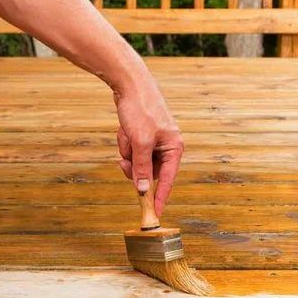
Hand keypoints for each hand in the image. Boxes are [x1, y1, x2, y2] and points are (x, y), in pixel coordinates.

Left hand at [113, 77, 183, 218]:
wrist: (130, 83)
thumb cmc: (140, 110)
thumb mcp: (140, 142)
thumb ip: (142, 168)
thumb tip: (142, 191)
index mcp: (174, 147)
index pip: (167, 180)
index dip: (160, 197)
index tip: (154, 214)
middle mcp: (167, 146)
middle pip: (148, 172)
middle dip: (134, 165)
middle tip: (124, 160)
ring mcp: (155, 140)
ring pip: (137, 160)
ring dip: (127, 151)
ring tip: (126, 133)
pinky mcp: (143, 135)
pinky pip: (132, 149)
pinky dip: (125, 142)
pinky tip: (124, 128)